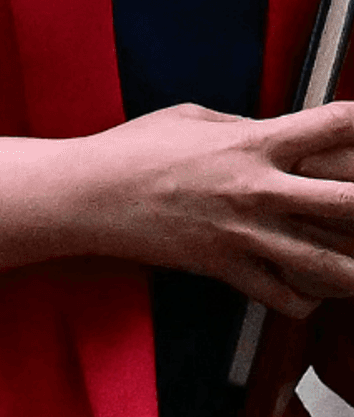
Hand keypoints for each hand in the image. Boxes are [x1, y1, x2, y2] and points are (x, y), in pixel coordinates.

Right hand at [62, 103, 353, 316]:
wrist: (89, 194)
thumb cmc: (131, 149)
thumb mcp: (188, 117)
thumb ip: (240, 125)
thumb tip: (271, 133)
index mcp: (250, 143)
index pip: (330, 124)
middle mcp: (257, 189)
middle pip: (350, 202)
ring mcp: (245, 234)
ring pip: (331, 265)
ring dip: (352, 267)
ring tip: (351, 260)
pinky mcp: (227, 268)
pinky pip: (287, 298)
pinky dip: (308, 299)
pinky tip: (309, 287)